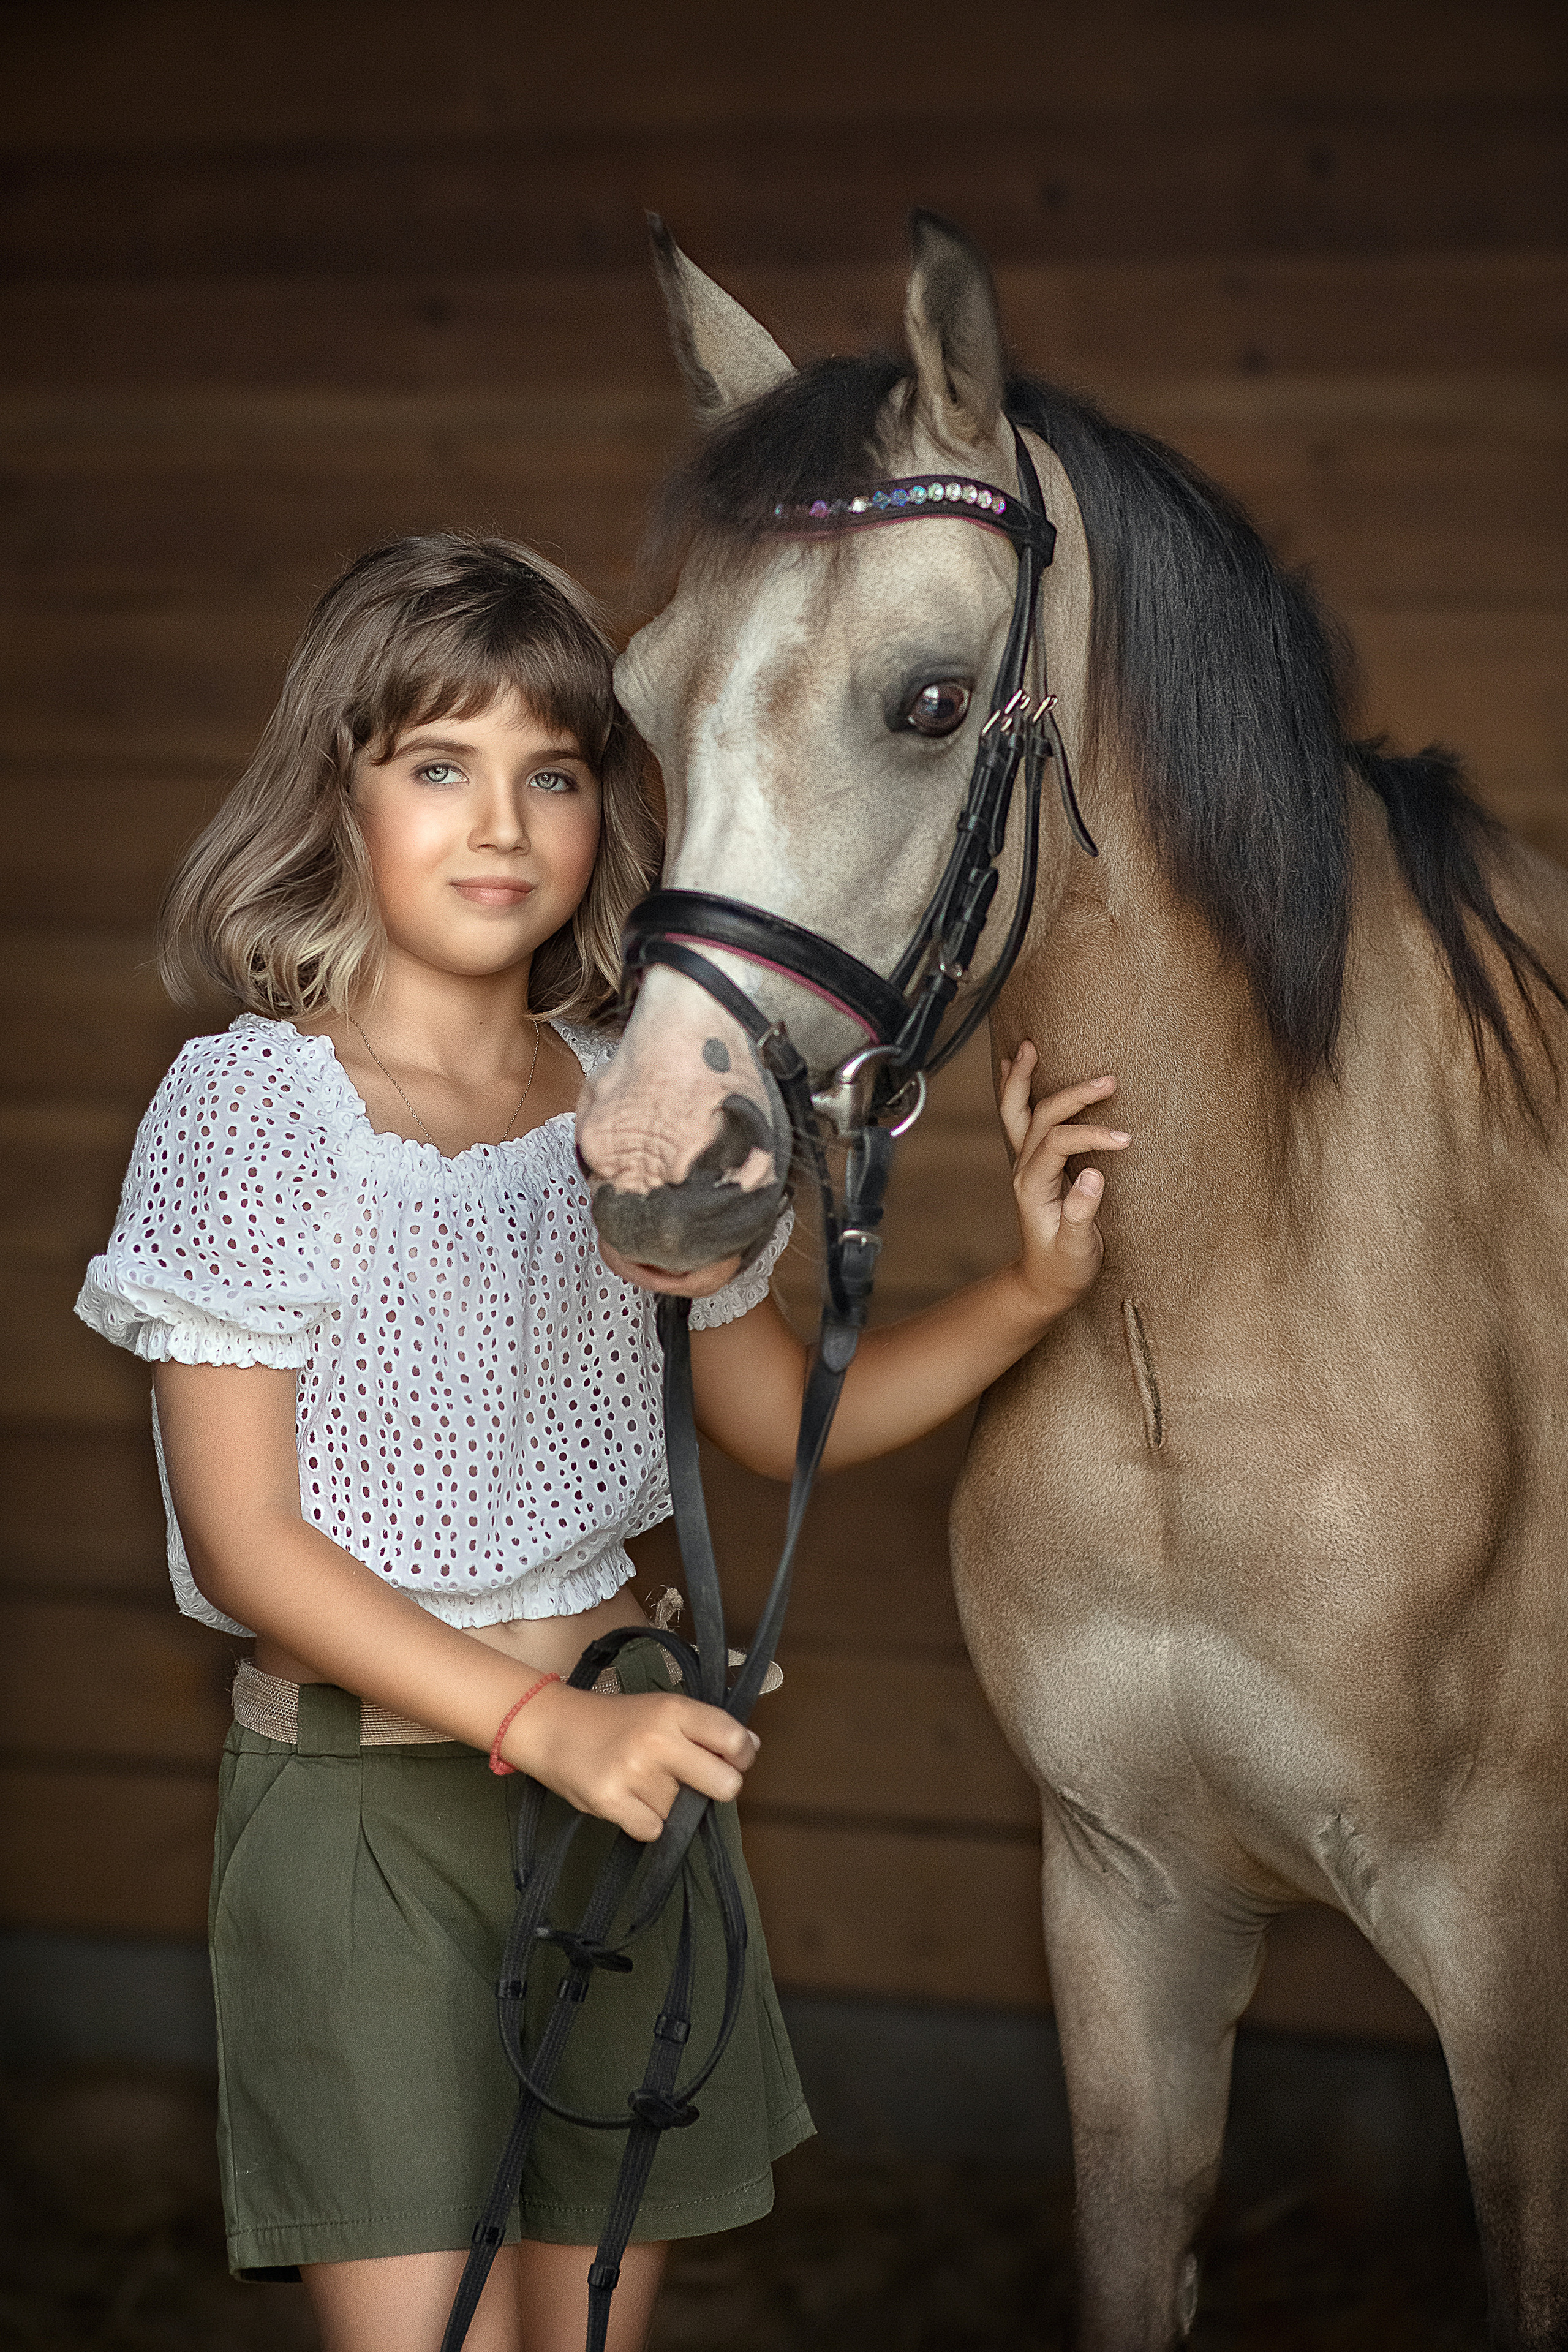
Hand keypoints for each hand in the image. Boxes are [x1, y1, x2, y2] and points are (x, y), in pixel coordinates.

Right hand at [507, 1683, 760, 1841]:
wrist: (553, 1728)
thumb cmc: (615, 1721)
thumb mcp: (661, 1709)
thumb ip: (704, 1727)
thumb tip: (750, 1747)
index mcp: (674, 1710)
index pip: (733, 1739)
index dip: (741, 1756)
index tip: (731, 1760)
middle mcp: (658, 1740)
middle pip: (724, 1785)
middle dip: (714, 1789)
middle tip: (691, 1782)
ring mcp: (633, 1772)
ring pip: (682, 1813)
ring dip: (669, 1806)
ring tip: (642, 1783)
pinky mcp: (610, 1801)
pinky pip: (653, 1831)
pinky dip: (644, 1823)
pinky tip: (628, 1800)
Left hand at [999, 1043, 1129, 1314]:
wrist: (1045, 1281)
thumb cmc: (1064, 1267)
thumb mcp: (1077, 1249)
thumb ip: (1083, 1216)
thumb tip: (1095, 1176)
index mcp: (1034, 1187)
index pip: (1058, 1144)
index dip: (1090, 1136)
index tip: (1125, 1140)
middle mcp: (1024, 1169)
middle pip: (1039, 1118)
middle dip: (1072, 1095)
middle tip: (1108, 1080)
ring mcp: (1025, 1163)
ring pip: (1016, 1112)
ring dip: (1022, 1078)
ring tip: (1028, 1045)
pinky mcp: (1034, 1161)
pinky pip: (1019, 1118)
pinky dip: (1017, 1089)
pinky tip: (1016, 1065)